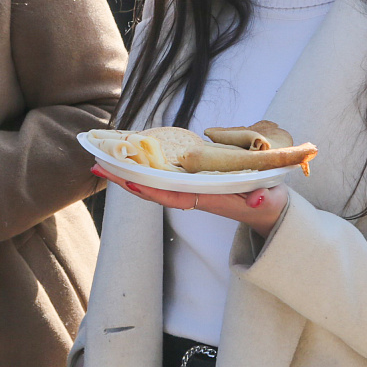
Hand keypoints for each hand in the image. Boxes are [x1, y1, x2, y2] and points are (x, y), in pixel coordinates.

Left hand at [91, 163, 287, 237]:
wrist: (266, 211)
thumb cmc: (267, 204)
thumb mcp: (270, 201)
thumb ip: (265, 199)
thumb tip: (259, 199)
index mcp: (209, 199)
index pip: (175, 196)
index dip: (152, 190)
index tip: (130, 183)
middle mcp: (194, 195)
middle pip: (155, 188)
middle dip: (127, 179)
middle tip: (97, 166)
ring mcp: (191, 188)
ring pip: (154, 181)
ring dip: (129, 172)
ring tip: (103, 159)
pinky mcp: (192, 180)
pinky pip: (163, 174)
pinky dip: (145, 166)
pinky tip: (130, 156)